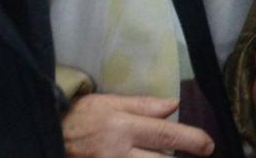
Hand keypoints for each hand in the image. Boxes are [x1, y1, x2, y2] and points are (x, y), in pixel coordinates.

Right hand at [61, 93, 213, 157]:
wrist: (46, 135)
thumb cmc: (80, 117)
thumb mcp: (110, 102)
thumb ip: (144, 105)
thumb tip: (175, 104)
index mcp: (123, 127)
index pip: (166, 136)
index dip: (192, 141)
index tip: (208, 145)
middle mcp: (118, 153)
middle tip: (200, 154)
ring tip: (172, 157)